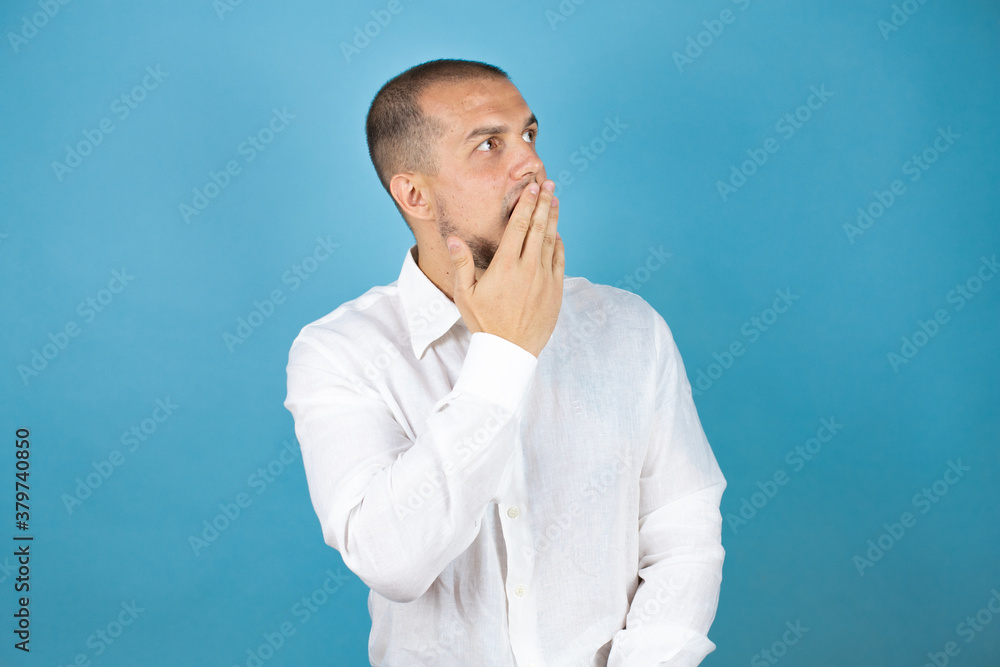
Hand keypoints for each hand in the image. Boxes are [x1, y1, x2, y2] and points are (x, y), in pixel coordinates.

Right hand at [446, 179, 564, 357]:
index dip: (526, 204)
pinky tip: (557, 233)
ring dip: (553, 219)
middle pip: (538, 227)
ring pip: (551, 241)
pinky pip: (560, 260)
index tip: (531, 187)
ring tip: (554, 201)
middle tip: (548, 185)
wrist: (510, 350)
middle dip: (543, 203)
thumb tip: (453, 238)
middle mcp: (528, 268)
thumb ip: (461, 264)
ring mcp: (545, 279)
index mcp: (506, 266)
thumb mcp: (465, 295)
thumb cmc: (484, 322)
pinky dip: (559, 244)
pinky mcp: (555, 290)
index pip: (519, 226)